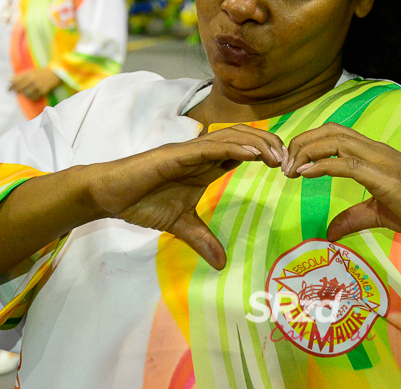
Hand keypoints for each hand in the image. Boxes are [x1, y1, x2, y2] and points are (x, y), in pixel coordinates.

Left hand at [9, 69, 62, 100]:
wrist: (55, 74)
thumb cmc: (41, 72)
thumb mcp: (31, 71)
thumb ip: (20, 75)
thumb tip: (8, 79)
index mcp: (28, 74)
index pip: (15, 81)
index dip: (10, 86)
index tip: (8, 90)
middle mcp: (32, 80)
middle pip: (19, 88)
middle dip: (16, 91)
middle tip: (15, 92)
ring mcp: (37, 86)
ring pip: (26, 94)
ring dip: (24, 94)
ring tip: (25, 93)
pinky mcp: (43, 91)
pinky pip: (33, 97)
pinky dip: (31, 98)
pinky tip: (31, 96)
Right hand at [86, 124, 286, 268]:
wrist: (108, 194)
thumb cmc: (142, 201)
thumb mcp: (180, 225)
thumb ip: (202, 239)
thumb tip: (221, 264)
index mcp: (206, 164)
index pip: (244, 150)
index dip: (267, 153)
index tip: (288, 168)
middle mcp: (202, 152)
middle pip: (245, 138)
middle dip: (271, 145)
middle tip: (292, 162)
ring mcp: (189, 150)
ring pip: (231, 137)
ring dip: (258, 144)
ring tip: (279, 157)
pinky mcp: (176, 154)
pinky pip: (209, 147)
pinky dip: (233, 147)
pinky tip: (252, 153)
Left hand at [283, 123, 400, 246]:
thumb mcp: (380, 214)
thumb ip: (354, 217)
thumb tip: (330, 231)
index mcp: (376, 154)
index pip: (336, 135)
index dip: (309, 142)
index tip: (291, 162)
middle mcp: (378, 150)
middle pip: (331, 131)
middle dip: (302, 142)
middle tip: (283, 164)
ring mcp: (383, 161)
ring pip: (337, 141)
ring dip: (308, 151)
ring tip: (290, 168)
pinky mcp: (387, 178)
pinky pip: (348, 164)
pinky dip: (323, 166)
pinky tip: (306, 174)